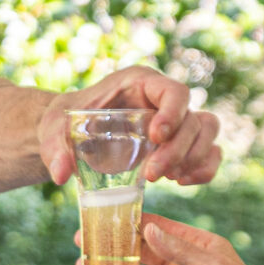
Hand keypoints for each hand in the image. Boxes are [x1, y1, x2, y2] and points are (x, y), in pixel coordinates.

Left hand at [40, 66, 222, 186]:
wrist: (74, 135)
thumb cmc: (67, 123)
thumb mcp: (54, 130)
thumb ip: (55, 148)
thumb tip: (61, 174)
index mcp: (140, 82)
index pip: (174, 91)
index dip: (173, 113)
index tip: (155, 138)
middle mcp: (163, 98)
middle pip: (193, 118)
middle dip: (177, 150)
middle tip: (151, 175)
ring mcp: (176, 120)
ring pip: (208, 132)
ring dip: (194, 158)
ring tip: (167, 178)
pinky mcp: (180, 142)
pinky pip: (209, 151)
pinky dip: (203, 169)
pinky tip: (180, 182)